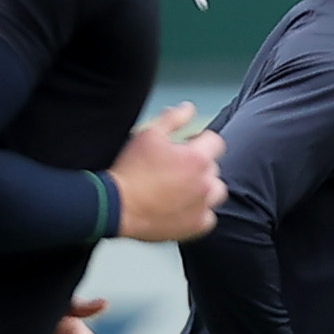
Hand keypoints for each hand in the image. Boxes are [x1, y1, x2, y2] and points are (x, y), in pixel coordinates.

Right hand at [111, 108, 223, 242]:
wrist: (117, 206)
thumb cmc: (131, 170)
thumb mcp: (149, 134)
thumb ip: (173, 119)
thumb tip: (189, 108)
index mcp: (197, 158)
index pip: (216, 142)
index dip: (201, 141)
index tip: (187, 146)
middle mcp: (205, 182)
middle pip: (213, 167)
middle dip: (199, 165)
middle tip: (175, 169)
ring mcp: (203, 206)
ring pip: (216, 192)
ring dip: (204, 188)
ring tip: (182, 188)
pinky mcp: (196, 226)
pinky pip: (208, 217)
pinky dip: (199, 212)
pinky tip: (183, 207)